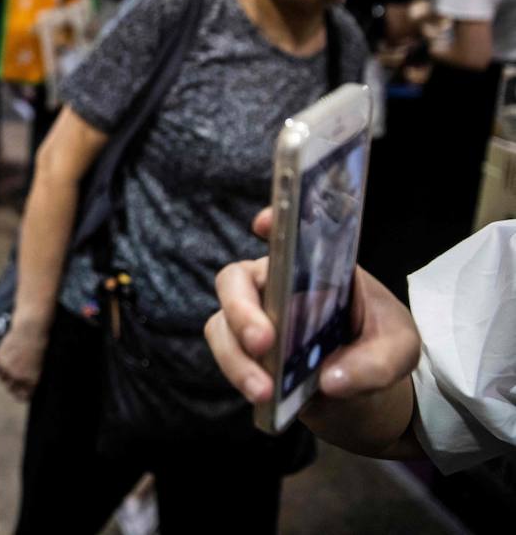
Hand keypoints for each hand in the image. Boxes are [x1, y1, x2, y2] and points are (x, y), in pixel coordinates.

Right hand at [0, 318, 47, 400]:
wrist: (30, 330)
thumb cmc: (40, 344)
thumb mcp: (41, 364)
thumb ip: (32, 376)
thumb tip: (27, 385)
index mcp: (32, 381)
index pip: (24, 396)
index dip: (23, 395)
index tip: (22, 394)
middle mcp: (19, 377)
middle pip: (11, 389)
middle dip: (13, 387)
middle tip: (14, 382)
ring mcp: (8, 369)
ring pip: (2, 379)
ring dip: (5, 376)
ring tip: (9, 368)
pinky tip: (2, 363)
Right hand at [204, 208, 420, 424]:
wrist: (366, 394)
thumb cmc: (381, 350)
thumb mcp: (399, 351)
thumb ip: (375, 363)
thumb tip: (328, 381)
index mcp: (316, 268)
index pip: (289, 235)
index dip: (274, 223)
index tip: (264, 225)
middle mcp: (277, 285)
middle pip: (237, 280)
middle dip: (241, 309)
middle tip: (263, 342)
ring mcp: (256, 317)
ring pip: (222, 322)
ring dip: (237, 357)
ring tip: (264, 392)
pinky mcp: (246, 352)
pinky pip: (227, 355)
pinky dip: (239, 375)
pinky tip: (264, 398)